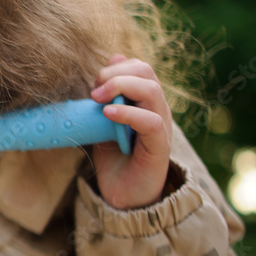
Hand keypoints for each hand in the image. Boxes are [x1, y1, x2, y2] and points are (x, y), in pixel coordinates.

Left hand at [89, 55, 172, 208]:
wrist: (122, 196)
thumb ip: (107, 95)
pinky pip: (152, 122)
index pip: (140, 68)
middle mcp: (157, 110)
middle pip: (146, 73)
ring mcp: (161, 127)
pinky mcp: (159, 147)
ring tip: (98, 100)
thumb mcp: (104, 121)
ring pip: (152, 91)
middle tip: (94, 91)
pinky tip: (108, 114)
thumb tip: (113, 58)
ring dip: (121, 87)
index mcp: (145, 102)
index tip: (94, 82)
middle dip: (116, 73)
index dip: (116, 67)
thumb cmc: (114, 157)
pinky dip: (128, 113)